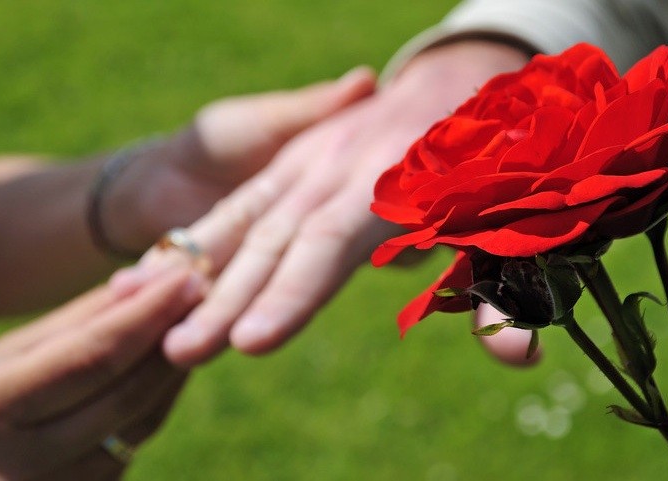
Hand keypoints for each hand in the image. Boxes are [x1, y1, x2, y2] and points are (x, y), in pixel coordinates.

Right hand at [0, 266, 205, 479]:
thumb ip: (72, 325)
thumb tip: (146, 283)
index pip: (92, 357)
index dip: (148, 314)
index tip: (188, 275)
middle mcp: (17, 466)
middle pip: (127, 395)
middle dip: (174, 338)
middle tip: (206, 291)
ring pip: (141, 426)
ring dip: (173, 371)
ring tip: (195, 322)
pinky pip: (132, 449)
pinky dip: (155, 406)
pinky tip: (168, 370)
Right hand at [114, 40, 537, 366]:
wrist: (459, 80)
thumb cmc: (492, 164)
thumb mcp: (508, 224)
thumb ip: (500, 290)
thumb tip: (518, 361)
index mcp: (394, 179)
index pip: (333, 243)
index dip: (293, 292)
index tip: (252, 341)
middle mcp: (338, 166)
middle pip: (276, 239)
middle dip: (227, 299)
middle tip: (181, 352)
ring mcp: (307, 159)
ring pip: (247, 223)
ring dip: (202, 277)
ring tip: (161, 330)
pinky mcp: (288, 162)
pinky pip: (236, 206)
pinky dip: (195, 244)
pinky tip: (149, 281)